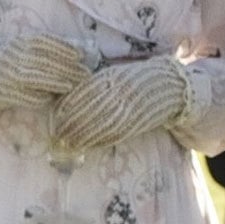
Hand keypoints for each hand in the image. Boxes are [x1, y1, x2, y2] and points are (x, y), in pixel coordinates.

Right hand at [0, 33, 93, 118]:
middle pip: (46, 61)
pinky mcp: (6, 93)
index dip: (64, 48)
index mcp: (16, 44)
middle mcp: (13, 58)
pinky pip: (29, 95)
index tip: (79, 54)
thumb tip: (71, 52)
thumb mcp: (16, 50)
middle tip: (84, 73)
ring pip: (39, 78)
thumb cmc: (0, 65)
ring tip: (71, 85)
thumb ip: (38, 50)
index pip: (44, 43)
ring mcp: (9, 76)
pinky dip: (42, 96)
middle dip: (68, 68)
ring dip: (58, 82)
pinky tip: (50, 97)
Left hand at [47, 56, 192, 158]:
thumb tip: (65, 101)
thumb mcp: (112, 76)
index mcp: (112, 78)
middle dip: (72, 126)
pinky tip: (88, 146)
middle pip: (91, 111)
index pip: (84, 95)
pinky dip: (100, 141)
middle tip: (57, 136)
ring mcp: (130, 108)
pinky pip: (117, 133)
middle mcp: (120, 93)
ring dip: (83, 137)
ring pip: (103, 125)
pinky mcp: (138, 122)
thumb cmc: (133, 79)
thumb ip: (92, 86)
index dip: (68, 109)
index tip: (56, 119)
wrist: (168, 86)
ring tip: (68, 145)